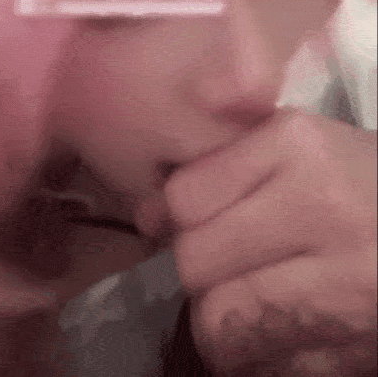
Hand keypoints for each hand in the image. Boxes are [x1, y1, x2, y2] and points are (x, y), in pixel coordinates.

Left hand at [142, 108, 376, 375]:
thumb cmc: (364, 183)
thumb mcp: (300, 148)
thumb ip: (223, 169)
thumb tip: (146, 216)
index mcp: (299, 147)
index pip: (186, 196)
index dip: (176, 215)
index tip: (196, 220)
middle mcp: (322, 209)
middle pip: (196, 262)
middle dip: (199, 269)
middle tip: (226, 261)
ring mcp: (344, 286)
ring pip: (221, 324)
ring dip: (222, 319)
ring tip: (250, 298)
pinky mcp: (356, 350)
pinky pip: (266, 367)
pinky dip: (261, 355)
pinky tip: (286, 326)